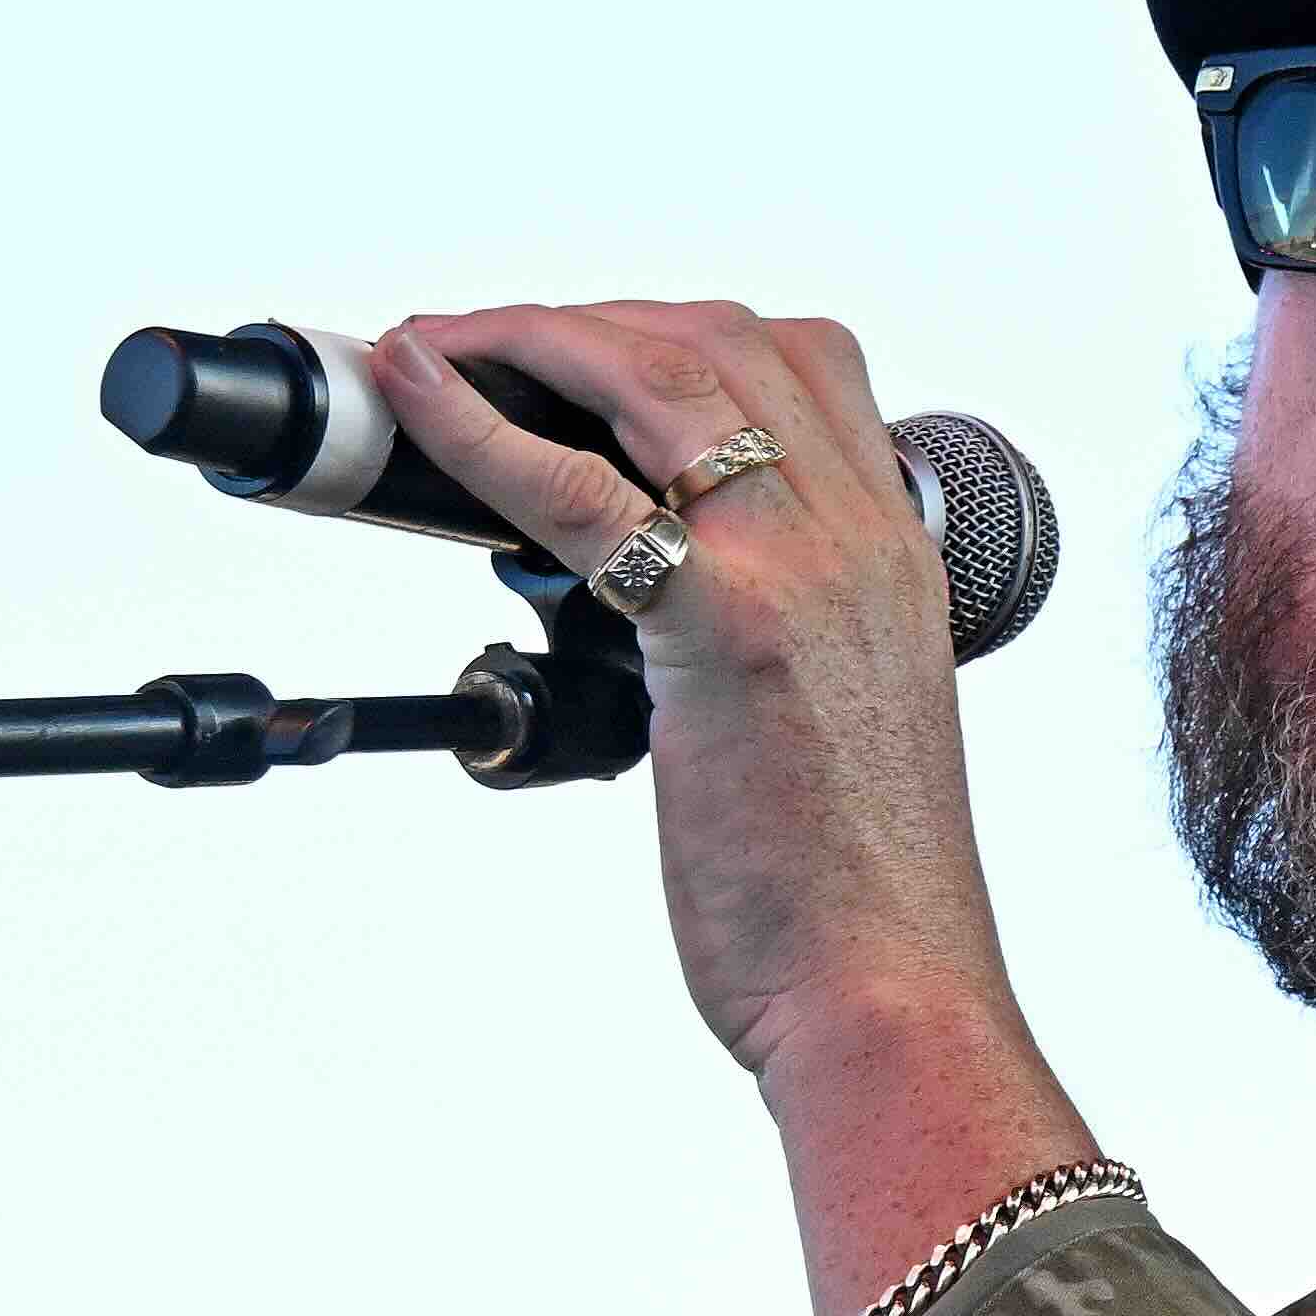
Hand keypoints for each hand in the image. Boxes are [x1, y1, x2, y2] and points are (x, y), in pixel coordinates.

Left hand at [369, 302, 1097, 1315]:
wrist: (891, 993)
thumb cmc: (851, 894)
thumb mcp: (840, 718)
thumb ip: (775, 637)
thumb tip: (650, 615)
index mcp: (896, 550)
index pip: (804, 361)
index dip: (673, 330)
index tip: (580, 354)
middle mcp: (860, 533)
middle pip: (714, 341)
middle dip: (579, 322)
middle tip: (479, 344)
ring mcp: (801, 567)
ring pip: (653, 375)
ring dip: (523, 338)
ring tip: (436, 350)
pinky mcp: (725, 627)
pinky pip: (578, 487)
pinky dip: (480, 422)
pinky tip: (419, 394)